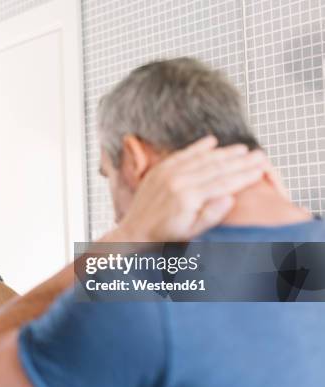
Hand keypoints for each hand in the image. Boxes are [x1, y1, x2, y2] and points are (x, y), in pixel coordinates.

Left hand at [110, 136, 270, 241]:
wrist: (134, 231)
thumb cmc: (165, 236)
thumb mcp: (191, 233)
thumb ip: (211, 215)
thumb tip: (231, 197)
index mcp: (188, 197)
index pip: (224, 183)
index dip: (245, 175)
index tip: (261, 169)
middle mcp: (178, 181)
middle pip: (216, 168)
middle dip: (240, 161)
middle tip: (260, 154)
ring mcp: (167, 173)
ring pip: (202, 158)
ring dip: (223, 152)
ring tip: (242, 149)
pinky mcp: (159, 169)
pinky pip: (182, 154)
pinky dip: (198, 147)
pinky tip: (212, 141)